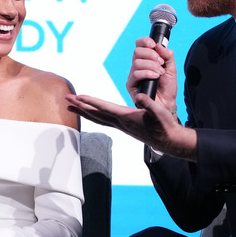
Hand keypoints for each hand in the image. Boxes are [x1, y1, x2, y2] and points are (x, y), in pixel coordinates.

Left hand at [65, 93, 197, 160]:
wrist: (169, 140)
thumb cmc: (165, 125)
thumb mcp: (159, 112)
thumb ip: (149, 104)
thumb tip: (139, 97)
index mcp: (127, 117)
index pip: (104, 107)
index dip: (91, 101)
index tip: (78, 96)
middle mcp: (120, 122)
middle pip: (95, 114)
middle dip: (80, 106)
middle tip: (66, 99)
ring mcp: (121, 126)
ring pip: (98, 118)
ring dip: (84, 112)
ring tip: (71, 106)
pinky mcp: (124, 127)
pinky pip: (104, 121)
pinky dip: (94, 116)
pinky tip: (91, 113)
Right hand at [125, 37, 178, 111]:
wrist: (167, 104)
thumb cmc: (168, 88)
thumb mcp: (172, 69)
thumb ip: (168, 56)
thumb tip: (159, 45)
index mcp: (146, 59)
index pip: (140, 44)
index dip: (145, 41)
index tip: (153, 44)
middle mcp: (137, 66)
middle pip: (137, 51)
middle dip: (151, 55)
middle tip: (161, 63)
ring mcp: (133, 75)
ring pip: (137, 62)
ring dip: (151, 66)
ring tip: (160, 73)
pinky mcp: (131, 85)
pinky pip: (136, 74)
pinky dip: (147, 73)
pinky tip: (155, 77)